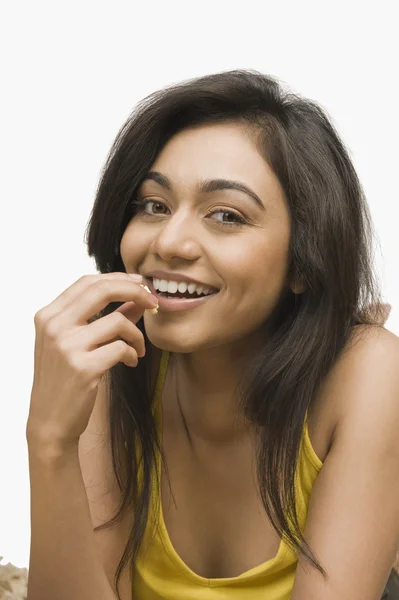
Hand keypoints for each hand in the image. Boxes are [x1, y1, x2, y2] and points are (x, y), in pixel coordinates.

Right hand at [26, 272, 157, 450]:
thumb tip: (138, 298)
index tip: (141, 285)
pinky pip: (122, 348)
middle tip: (154, 302)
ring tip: (138, 349)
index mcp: (49, 315)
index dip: (119, 279)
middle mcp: (54, 326)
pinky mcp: (83, 368)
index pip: (88, 282)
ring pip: (119, 322)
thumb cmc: (65, 379)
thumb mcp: (76, 343)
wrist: (50, 421)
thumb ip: (104, 318)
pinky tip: (132, 362)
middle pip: (102, 290)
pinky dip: (133, 353)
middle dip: (136, 292)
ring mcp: (67, 346)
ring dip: (137, 335)